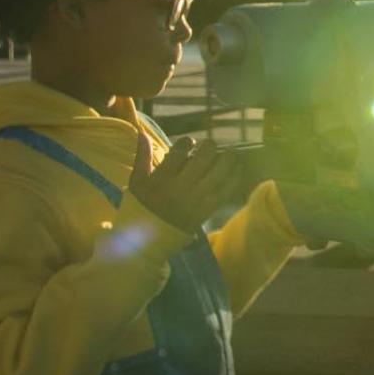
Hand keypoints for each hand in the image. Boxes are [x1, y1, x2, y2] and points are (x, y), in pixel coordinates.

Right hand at [128, 133, 242, 232]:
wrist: (146, 241)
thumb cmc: (140, 207)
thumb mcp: (136, 182)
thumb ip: (142, 157)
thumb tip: (142, 133)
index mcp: (162, 178)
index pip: (180, 150)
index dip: (187, 142)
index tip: (189, 143)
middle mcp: (180, 187)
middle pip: (204, 158)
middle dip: (210, 146)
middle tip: (211, 146)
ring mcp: (195, 200)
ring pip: (219, 173)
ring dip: (228, 160)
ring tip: (230, 153)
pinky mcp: (205, 211)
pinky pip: (225, 192)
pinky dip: (234, 179)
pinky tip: (237, 170)